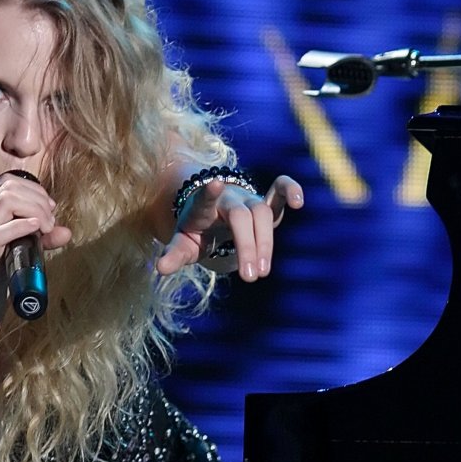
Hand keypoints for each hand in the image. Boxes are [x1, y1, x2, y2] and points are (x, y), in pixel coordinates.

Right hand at [0, 172, 72, 358]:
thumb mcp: (15, 254)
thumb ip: (37, 240)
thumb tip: (65, 231)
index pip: (5, 183)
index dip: (33, 190)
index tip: (49, 209)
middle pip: (8, 188)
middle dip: (38, 200)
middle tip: (51, 222)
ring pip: (5, 202)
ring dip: (35, 210)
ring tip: (46, 228)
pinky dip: (23, 227)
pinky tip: (38, 231)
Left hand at [155, 174, 302, 281]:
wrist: (211, 215)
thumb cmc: (197, 231)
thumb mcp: (184, 244)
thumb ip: (174, 255)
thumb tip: (160, 268)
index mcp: (204, 207)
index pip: (205, 199)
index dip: (210, 193)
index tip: (214, 183)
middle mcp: (228, 199)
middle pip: (241, 216)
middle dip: (247, 246)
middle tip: (251, 277)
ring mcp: (248, 199)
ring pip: (263, 213)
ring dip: (265, 243)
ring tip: (262, 271)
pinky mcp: (266, 202)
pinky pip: (280, 189)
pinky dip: (291, 190)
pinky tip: (299, 202)